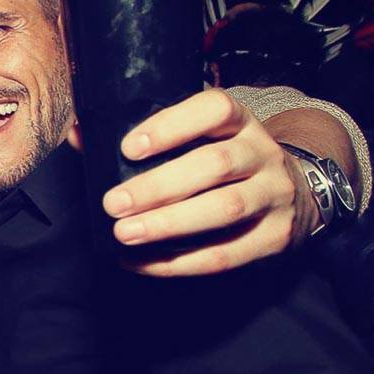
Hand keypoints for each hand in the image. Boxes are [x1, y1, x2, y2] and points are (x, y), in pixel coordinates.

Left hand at [100, 88, 314, 276]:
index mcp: (240, 122)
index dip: (172, 126)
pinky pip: (227, 254)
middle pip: (216, 165)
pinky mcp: (274, 237)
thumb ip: (145, 135)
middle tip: (113, 203)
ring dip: (170, 224)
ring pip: (226, 208)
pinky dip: (180, 263)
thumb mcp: (201, 138)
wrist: (294, 196)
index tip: (128, 147)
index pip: (215, 109)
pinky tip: (142, 263)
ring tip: (126, 234)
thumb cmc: (226, 163)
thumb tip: (78, 134)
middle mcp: (263, 153)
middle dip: (160, 186)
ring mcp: (274, 195)